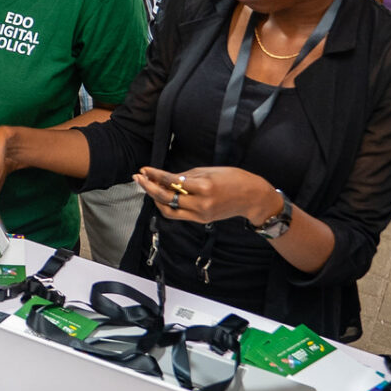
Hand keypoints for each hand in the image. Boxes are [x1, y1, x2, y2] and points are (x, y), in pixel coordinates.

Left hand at [132, 165, 280, 226]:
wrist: (252, 198)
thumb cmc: (234, 179)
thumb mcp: (209, 171)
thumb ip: (186, 176)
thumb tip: (166, 178)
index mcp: (204, 187)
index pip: (172, 182)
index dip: (155, 175)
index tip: (144, 170)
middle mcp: (201, 203)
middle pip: (166, 198)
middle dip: (149, 188)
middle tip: (138, 178)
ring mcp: (200, 214)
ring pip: (169, 210)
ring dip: (155, 199)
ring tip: (148, 187)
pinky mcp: (201, 220)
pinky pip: (178, 214)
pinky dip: (168, 206)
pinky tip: (162, 196)